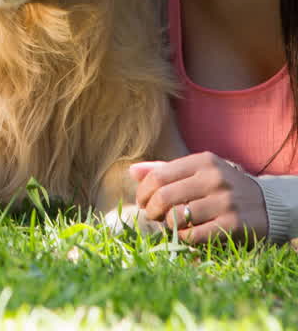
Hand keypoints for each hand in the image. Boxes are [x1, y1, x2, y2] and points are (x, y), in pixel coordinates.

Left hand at [131, 152, 268, 243]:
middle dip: (151, 210)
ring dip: (168, 225)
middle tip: (154, 216)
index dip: (143, 193)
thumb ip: (164, 170)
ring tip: (172, 224)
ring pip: (176, 217)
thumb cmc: (220, 187)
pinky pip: (193, 235)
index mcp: (203, 161)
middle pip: (163, 197)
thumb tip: (132, 171)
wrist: (267, 205)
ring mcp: (226, 202)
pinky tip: (188, 234)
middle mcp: (215, 178)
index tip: (143, 202)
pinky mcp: (233, 225)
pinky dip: (184, 237)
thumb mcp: (197, 171)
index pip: (157, 176)